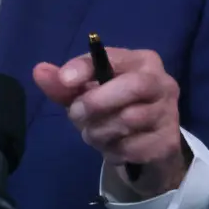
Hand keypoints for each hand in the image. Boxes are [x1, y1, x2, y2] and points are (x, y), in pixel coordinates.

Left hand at [34, 48, 189, 198]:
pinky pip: (132, 147)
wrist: (149, 144)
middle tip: (75, 115)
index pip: (113, 58)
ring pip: (129, 120)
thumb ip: (64, 84)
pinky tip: (111, 147)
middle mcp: (162, 83)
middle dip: (96, 102)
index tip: (65, 80)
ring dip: (100, 131)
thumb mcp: (87, 93)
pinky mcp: (168, 142)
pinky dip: (113, 151)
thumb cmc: (115, 107)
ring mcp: (169, 113)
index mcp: (142, 61)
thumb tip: (39, 70)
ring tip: (92, 133)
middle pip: (132, 87)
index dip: (85, 68)